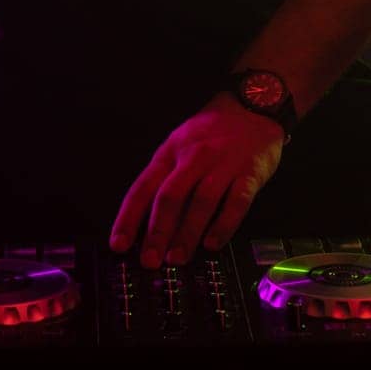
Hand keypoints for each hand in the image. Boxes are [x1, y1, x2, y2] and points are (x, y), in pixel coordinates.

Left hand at [109, 93, 284, 266]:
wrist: (252, 108)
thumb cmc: (210, 133)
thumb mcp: (180, 146)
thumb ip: (166, 179)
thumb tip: (148, 224)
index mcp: (170, 152)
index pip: (143, 187)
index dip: (129, 217)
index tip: (119, 245)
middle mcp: (193, 157)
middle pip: (170, 196)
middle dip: (157, 231)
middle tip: (150, 261)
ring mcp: (222, 164)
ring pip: (201, 201)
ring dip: (187, 233)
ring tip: (178, 258)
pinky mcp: (249, 172)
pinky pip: (236, 201)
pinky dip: (223, 224)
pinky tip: (213, 243)